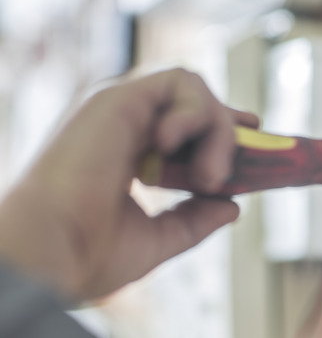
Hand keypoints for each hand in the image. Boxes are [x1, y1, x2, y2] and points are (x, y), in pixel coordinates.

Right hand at [0, 68, 258, 300]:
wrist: (53, 253)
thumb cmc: (91, 254)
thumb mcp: (160, 239)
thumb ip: (195, 219)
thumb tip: (233, 207)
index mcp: (128, 155)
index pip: (185, 127)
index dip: (222, 129)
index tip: (253, 139)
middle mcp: (125, 128)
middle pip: (196, 105)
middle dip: (227, 135)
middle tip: (225, 179)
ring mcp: (122, 110)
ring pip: (194, 91)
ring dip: (217, 131)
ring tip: (209, 177)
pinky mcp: (119, 98)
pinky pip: (180, 82)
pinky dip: (199, 113)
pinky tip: (187, 155)